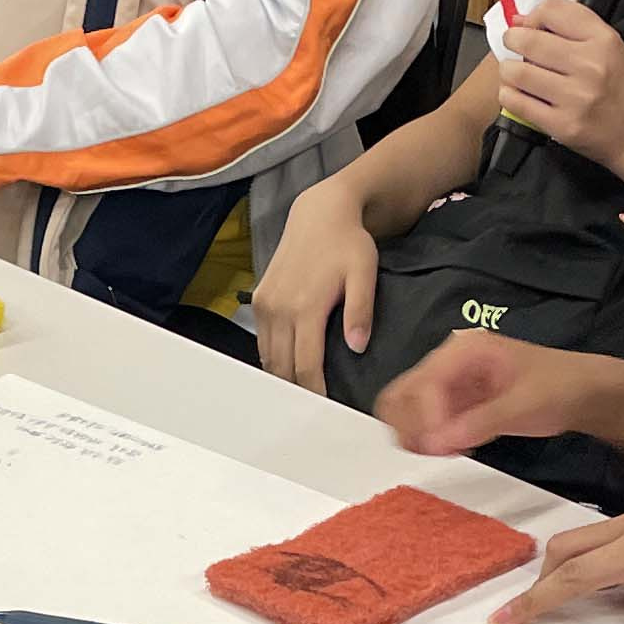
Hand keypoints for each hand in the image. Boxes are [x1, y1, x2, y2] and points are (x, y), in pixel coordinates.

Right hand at [254, 180, 380, 391]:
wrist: (320, 214)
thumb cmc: (348, 243)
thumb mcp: (364, 272)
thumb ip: (361, 310)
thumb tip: (357, 347)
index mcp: (306, 307)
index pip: (306, 365)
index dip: (315, 392)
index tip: (327, 409)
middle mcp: (279, 308)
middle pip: (283, 367)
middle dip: (297, 390)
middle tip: (315, 409)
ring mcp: (265, 304)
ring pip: (269, 357)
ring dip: (283, 376)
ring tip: (302, 394)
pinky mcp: (259, 299)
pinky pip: (263, 340)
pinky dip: (274, 357)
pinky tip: (289, 366)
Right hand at [376, 332, 605, 458]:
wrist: (584, 393)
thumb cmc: (561, 386)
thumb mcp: (525, 405)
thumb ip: (479, 423)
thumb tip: (438, 442)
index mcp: (465, 350)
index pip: (425, 383)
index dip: (426, 417)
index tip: (438, 446)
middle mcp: (449, 362)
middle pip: (402, 393)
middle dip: (411, 425)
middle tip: (435, 450)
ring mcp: (450, 384)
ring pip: (407, 409)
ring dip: (417, 434)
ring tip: (447, 450)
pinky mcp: (455, 405)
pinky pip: (426, 423)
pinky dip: (430, 438)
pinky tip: (455, 448)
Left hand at [493, 0, 623, 180]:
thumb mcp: (613, 47)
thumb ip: (572, 27)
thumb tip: (522, 20)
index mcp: (604, 41)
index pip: (553, 11)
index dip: (533, 15)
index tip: (529, 24)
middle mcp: (590, 66)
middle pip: (529, 40)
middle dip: (512, 40)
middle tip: (513, 45)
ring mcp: (575, 97)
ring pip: (517, 72)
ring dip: (508, 70)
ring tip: (515, 72)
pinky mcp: (562, 125)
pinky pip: (518, 103)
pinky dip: (510, 95)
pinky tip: (518, 93)